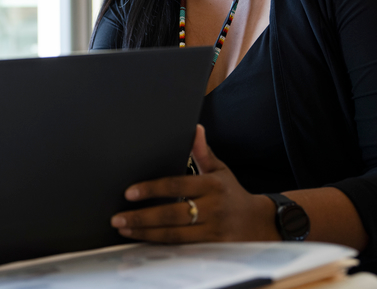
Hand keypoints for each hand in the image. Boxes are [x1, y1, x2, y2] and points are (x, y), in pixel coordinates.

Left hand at [110, 125, 277, 242]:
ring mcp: (214, 231)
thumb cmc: (231, 193)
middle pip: (172, 214)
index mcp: (212, 185)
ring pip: (175, 234)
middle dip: (142, 217)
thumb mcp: (220, 170)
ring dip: (146, 233)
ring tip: (124, 229)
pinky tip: (143, 241)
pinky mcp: (213, 249)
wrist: (259, 224)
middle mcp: (213, 208)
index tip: (129, 193)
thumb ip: (203, 152)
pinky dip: (161, 246)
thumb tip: (195, 128)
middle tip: (117, 217)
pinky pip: (182, 248)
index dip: (151, 189)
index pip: (176, 186)